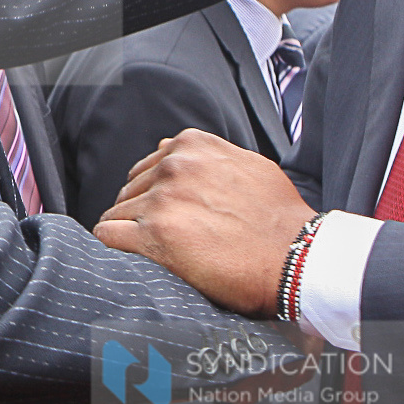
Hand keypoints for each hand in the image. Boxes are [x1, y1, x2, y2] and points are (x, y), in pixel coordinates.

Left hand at [95, 130, 315, 315]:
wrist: (294, 257)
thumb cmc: (278, 217)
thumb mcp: (248, 165)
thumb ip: (207, 155)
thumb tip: (169, 147)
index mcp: (193, 146)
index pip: (149, 167)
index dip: (154, 194)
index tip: (165, 213)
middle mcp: (174, 167)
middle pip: (130, 191)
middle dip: (140, 213)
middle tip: (160, 237)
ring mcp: (162, 201)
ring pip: (117, 213)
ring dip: (128, 232)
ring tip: (148, 252)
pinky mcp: (154, 237)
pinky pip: (109, 236)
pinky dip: (114, 246)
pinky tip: (129, 257)